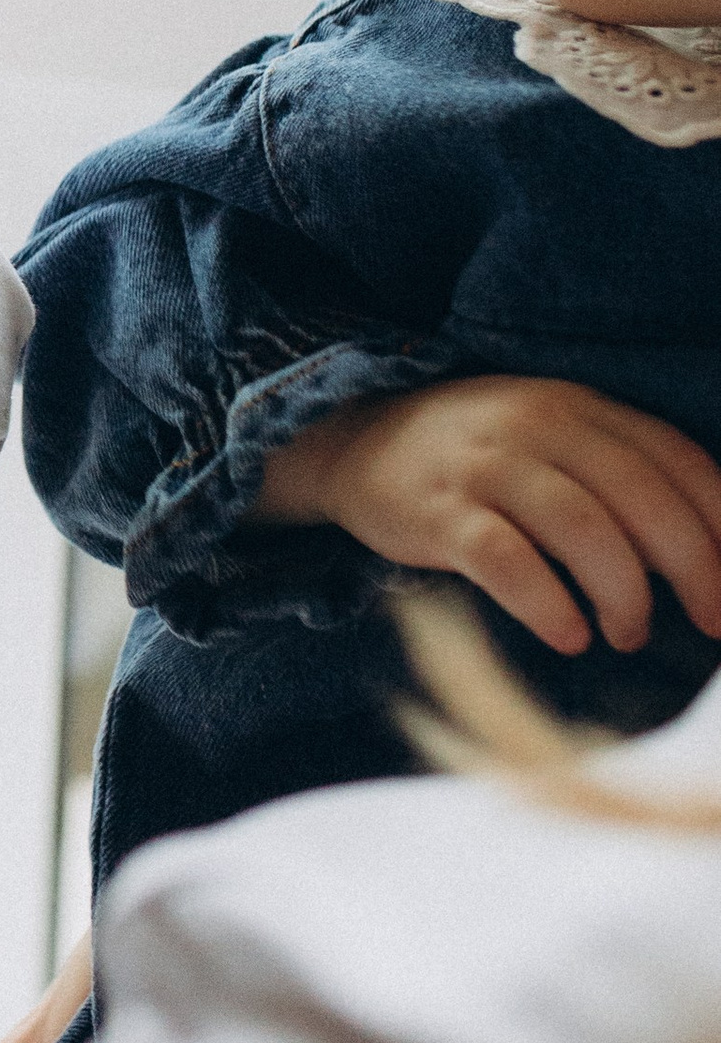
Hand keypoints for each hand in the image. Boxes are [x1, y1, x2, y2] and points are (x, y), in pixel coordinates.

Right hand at [256, 374, 720, 657]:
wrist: (358, 439)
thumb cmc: (481, 459)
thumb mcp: (555, 442)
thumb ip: (622, 479)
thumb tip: (703, 558)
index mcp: (580, 406)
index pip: (675, 458)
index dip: (720, 524)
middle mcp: (538, 424)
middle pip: (639, 495)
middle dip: (690, 567)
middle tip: (708, 623)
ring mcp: (485, 466)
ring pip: (580, 525)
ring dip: (623, 592)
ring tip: (626, 633)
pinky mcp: (437, 513)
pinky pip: (505, 559)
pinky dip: (547, 603)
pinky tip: (568, 635)